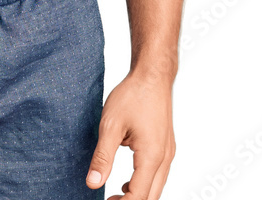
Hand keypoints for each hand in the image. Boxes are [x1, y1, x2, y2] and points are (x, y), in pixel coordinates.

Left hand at [86, 71, 175, 198]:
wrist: (152, 75)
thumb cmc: (132, 95)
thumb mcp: (110, 125)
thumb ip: (102, 157)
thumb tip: (93, 184)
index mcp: (151, 156)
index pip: (139, 196)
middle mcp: (164, 158)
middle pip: (152, 197)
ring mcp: (168, 152)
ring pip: (157, 187)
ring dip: (139, 195)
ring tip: (116, 195)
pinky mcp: (166, 146)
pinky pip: (158, 175)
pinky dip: (145, 184)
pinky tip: (127, 180)